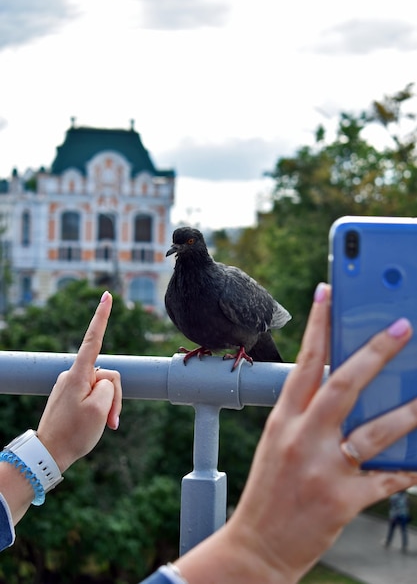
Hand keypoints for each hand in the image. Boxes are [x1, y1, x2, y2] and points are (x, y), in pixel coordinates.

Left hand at [37, 291, 121, 472]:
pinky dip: (100, 409)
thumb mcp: (101, 409)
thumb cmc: (75, 432)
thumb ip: (110, 386)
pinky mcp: (70, 395)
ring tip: (103, 425)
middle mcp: (73, 375)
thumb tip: (103, 380)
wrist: (50, 454)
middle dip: (114, 397)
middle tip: (111, 421)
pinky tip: (94, 425)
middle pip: (107, 375)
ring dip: (108, 406)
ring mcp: (71, 385)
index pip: (94, 339)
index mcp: (79, 374)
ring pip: (102, 388)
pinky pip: (93, 396)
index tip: (107, 296)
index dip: (102, 316)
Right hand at [177, 283, 416, 583]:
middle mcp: (301, 437)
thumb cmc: (270, 490)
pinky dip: (408, 470)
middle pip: (343, 384)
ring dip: (408, 412)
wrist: (258, 546)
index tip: (328, 292)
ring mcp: (323, 469)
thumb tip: (346, 388)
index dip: (317, 324)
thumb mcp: (279, 442)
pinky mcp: (342, 500)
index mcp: (283, 419)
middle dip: (375, 352)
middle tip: (400, 327)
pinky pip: (386, 479)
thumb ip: (308, 415)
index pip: (303, 361)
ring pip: (374, 430)